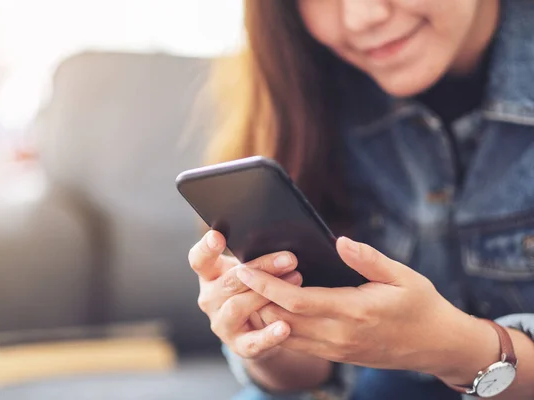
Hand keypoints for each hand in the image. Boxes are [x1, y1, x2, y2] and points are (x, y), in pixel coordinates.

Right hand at [189, 230, 302, 359]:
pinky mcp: (238, 345)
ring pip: (237, 307)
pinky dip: (269, 335)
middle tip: (289, 259)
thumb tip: (282, 242)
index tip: (217, 235)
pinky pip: (253, 341)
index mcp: (210, 275)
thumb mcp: (249, 270)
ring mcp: (221, 323)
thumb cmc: (254, 289)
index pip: (199, 260)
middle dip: (260, 268)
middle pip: (228, 281)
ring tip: (296, 282)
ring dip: (265, 295)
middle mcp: (210, 299)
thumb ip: (254, 256)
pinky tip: (284, 327)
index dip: (206, 248)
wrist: (258, 329)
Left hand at [237, 236, 497, 376]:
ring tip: (249, 290)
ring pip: (286, 335)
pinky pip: (299, 344)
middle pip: (282, 320)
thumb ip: (369, 259)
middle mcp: (339, 335)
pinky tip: (273, 309)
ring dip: (264, 315)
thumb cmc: (422, 307)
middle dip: (256, 300)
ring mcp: (337, 349)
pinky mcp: (338, 356)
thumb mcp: (403, 276)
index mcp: (353, 312)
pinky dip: (279, 327)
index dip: (266, 285)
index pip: (296, 300)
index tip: (245, 269)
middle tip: (237, 277)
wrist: (439, 347)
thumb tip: (339, 241)